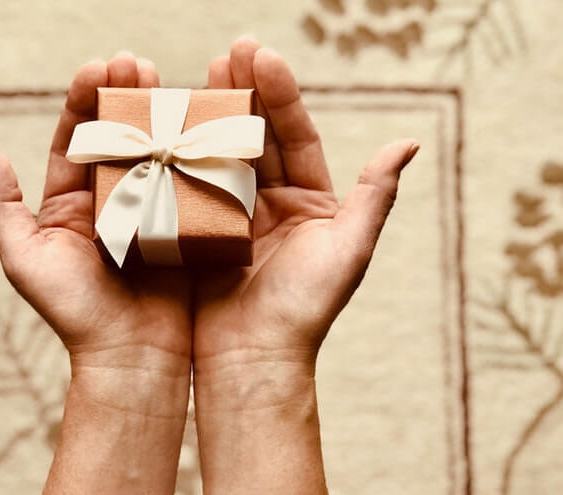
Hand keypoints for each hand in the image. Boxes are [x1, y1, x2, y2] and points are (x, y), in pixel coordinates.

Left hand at [0, 53, 190, 494]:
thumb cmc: (74, 312)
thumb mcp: (25, 260)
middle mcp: (110, 201)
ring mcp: (149, 210)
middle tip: (136, 64)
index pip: (75, 140)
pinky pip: (187, 180)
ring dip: (159, 114)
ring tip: (166, 80)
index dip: (83, 102)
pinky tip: (199, 122)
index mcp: (70, 203)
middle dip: (123, 96)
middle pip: (116, 137)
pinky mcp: (183, 224)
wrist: (131, 356)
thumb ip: (4, 209)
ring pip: (153, 151)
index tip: (97, 68)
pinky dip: (191, 150)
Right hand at [192, 38, 418, 494]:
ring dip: (210, 115)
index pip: (294, 136)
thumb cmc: (305, 310)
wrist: (252, 359)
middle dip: (243, 92)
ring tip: (199, 74)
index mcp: (308, 202)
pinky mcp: (198, 232)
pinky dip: (181, 155)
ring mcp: (231, 215)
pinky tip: (169, 124)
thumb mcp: (348, 250)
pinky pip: (190, 185)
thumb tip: (409, 142)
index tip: (261, 56)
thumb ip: (375, 196)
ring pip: (222, 154)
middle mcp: (270, 203)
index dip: (279, 95)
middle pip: (256, 137)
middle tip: (229, 52)